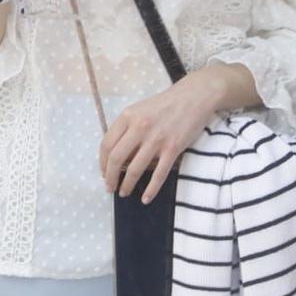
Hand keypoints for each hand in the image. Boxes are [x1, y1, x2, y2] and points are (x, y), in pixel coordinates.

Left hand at [99, 69, 223, 202]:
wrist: (193, 97)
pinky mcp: (173, 149)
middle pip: (116, 159)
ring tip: (124, 193)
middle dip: (110, 177)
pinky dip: (151, 190)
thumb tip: (116, 155)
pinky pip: (159, 174)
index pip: (106, 144)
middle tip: (110, 188)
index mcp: (127, 117)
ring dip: (127, 185)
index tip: (103, 173)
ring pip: (135, 169)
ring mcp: (156, 139)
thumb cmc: (164, 105)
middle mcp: (139, 128)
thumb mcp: (139, 110)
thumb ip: (126, 129)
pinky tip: (146, 198)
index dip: (102, 163)